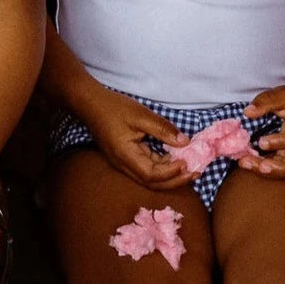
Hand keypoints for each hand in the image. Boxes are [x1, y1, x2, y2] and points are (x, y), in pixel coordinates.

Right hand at [79, 87, 194, 189]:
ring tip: (188, 167)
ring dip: (169, 175)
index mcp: (125, 155)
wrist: (88, 102)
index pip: (152, 175)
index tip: (187, 162)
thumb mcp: (140, 115)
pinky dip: (160, 167)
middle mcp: (123, 164)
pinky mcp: (123, 157)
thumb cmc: (113, 107)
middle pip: (152, 182)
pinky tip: (171, 159)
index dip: (171, 173)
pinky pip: (144, 168)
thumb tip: (185, 142)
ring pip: (148, 177)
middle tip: (196, 173)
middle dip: (175, 180)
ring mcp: (122, 162)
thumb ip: (162, 129)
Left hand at [239, 87, 284, 177]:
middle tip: (254, 164)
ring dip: (268, 169)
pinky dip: (265, 166)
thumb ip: (266, 102)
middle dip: (276, 166)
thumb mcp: (282, 96)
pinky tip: (247, 162)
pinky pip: (281, 166)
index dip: (281, 142)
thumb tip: (248, 112)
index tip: (262, 142)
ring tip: (246, 164)